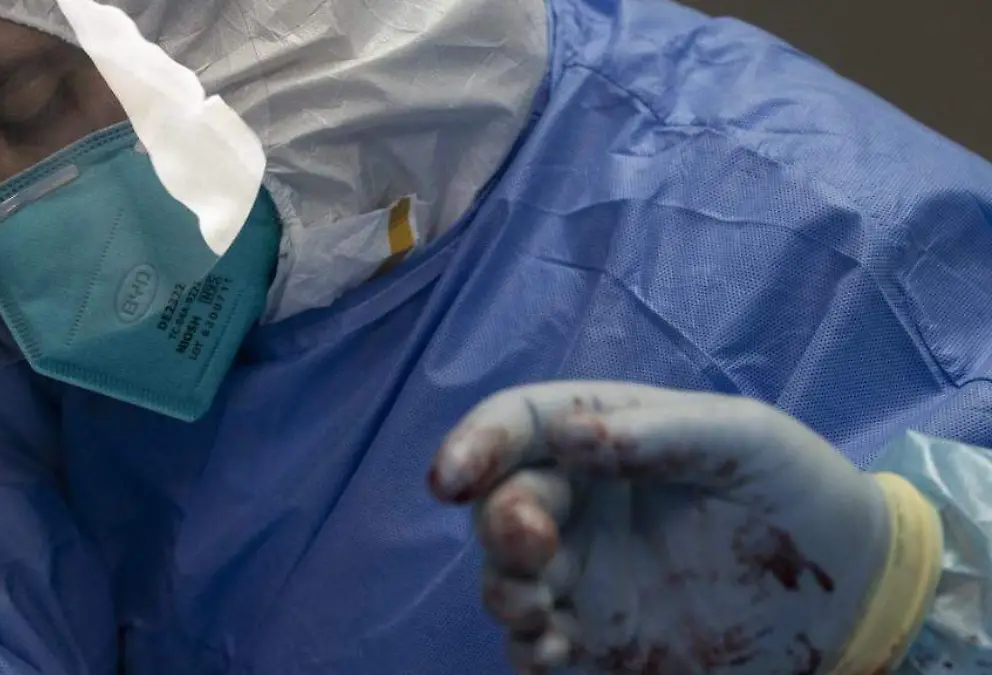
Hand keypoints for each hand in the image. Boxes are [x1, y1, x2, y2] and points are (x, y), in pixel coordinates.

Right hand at [428, 382, 941, 674]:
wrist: (851, 591)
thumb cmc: (799, 490)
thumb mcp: (743, 438)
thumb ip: (655, 432)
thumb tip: (567, 436)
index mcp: (607, 437)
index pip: (520, 426)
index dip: (476, 443)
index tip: (450, 478)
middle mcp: (582, 501)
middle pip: (500, 501)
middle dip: (498, 522)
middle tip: (532, 545)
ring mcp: (585, 571)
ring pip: (503, 575)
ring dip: (501, 588)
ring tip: (536, 609)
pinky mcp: (598, 636)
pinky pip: (534, 642)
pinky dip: (526, 647)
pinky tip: (552, 649)